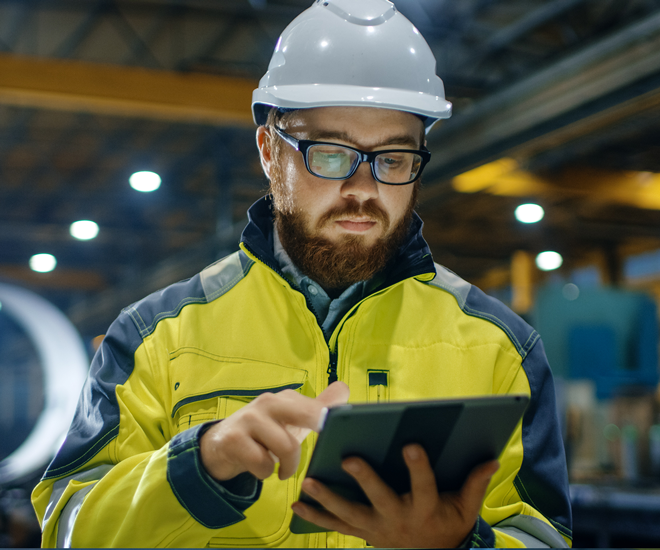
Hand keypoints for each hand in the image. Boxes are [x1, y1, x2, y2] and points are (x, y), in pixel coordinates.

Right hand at [200, 381, 348, 481]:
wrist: (220, 445)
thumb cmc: (265, 433)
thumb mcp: (292, 421)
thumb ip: (318, 407)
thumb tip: (344, 389)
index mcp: (286, 398)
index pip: (317, 406)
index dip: (331, 419)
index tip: (340, 430)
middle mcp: (269, 402)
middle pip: (306, 414)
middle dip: (320, 428)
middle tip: (324, 449)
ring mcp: (250, 418)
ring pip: (287, 447)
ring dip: (288, 466)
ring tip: (282, 470)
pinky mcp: (234, 439)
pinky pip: (263, 464)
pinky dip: (265, 473)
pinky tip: (260, 468)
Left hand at [291, 444, 498, 547]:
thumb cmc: (448, 523)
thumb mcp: (466, 507)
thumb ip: (475, 482)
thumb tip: (491, 459)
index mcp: (425, 508)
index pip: (423, 485)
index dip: (418, 467)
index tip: (411, 444)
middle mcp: (398, 518)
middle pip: (380, 498)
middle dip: (365, 479)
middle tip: (349, 458)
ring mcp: (377, 527)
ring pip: (350, 514)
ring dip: (328, 498)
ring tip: (309, 481)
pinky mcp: (363, 532)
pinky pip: (336, 526)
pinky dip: (316, 517)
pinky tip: (297, 505)